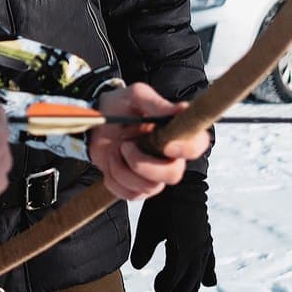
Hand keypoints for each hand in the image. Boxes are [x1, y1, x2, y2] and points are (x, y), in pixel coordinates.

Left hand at [89, 83, 209, 199]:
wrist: (94, 123)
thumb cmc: (119, 107)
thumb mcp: (135, 97)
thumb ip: (157, 103)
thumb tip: (182, 109)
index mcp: (175, 134)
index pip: (197, 146)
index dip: (187, 149)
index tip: (167, 146)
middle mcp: (169, 158)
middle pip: (173, 174)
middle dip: (144, 164)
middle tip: (125, 145)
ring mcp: (153, 176)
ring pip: (149, 187)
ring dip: (123, 168)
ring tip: (116, 149)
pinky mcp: (136, 189)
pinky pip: (130, 195)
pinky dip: (114, 178)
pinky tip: (112, 161)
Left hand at [131, 175, 216, 291]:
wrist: (183, 184)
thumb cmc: (163, 205)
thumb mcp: (148, 226)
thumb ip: (143, 249)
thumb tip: (137, 266)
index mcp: (184, 251)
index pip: (175, 279)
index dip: (165, 286)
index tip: (157, 288)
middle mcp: (198, 251)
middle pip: (190, 280)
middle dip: (179, 289)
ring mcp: (204, 244)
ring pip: (201, 273)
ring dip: (193, 284)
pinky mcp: (206, 237)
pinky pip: (210, 260)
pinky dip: (208, 272)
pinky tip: (209, 281)